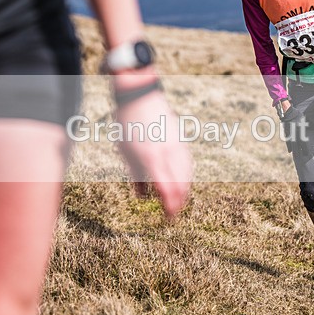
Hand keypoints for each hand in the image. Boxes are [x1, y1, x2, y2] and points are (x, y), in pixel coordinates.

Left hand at [115, 88, 192, 220]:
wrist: (140, 96)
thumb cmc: (128, 124)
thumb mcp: (126, 152)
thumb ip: (135, 176)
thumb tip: (142, 196)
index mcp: (153, 159)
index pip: (167, 190)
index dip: (170, 207)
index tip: (169, 218)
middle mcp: (169, 154)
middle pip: (182, 185)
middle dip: (179, 202)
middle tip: (173, 213)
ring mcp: (178, 145)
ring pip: (188, 174)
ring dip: (184, 189)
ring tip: (179, 200)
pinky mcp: (181, 139)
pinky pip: (188, 162)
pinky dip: (187, 175)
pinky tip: (182, 180)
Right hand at [279, 105, 305, 153]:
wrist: (288, 112)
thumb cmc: (298, 115)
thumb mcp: (304, 121)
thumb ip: (306, 128)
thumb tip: (313, 130)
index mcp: (300, 131)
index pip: (303, 142)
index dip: (304, 149)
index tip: (306, 154)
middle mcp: (294, 134)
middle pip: (297, 145)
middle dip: (299, 151)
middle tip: (301, 157)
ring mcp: (289, 134)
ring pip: (292, 144)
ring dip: (294, 150)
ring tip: (296, 155)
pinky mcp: (286, 133)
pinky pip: (288, 141)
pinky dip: (289, 146)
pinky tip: (290, 150)